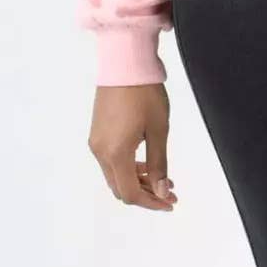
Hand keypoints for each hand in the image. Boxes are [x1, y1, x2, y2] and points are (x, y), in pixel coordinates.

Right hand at [89, 82, 176, 209]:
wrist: (124, 63)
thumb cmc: (145, 94)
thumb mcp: (159, 130)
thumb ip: (159, 164)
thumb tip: (161, 192)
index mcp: (115, 153)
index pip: (130, 193)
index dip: (151, 203)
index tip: (171, 203)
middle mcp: (100, 152)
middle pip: (120, 188)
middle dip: (146, 194)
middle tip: (170, 192)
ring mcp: (96, 142)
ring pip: (115, 175)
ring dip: (138, 181)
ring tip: (163, 178)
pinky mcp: (97, 133)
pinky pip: (111, 161)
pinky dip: (129, 168)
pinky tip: (147, 162)